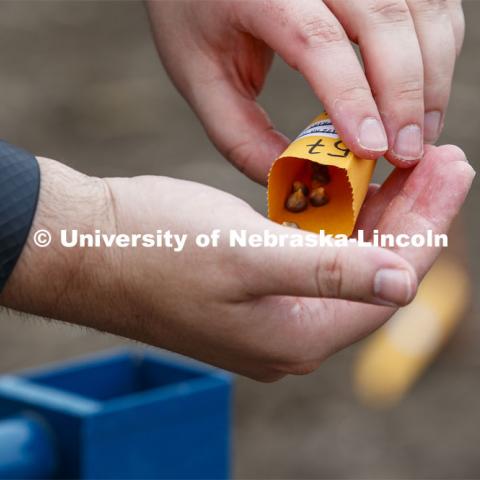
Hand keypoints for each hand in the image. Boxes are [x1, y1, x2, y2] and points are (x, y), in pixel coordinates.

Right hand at [1, 144, 472, 380]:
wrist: (90, 246)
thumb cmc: (157, 249)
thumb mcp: (246, 257)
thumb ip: (329, 274)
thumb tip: (405, 285)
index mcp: (295, 336)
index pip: (388, 284)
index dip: (429, 227)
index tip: (455, 173)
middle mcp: (290, 330)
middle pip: (374, 269)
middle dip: (413, 214)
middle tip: (446, 159)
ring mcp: (271, 306)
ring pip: (346, 256)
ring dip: (379, 210)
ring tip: (413, 163)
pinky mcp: (253, 281)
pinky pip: (313, 249)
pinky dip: (338, 215)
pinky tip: (356, 182)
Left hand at [147, 0, 464, 182]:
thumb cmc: (198, 20)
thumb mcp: (201, 79)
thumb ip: (240, 134)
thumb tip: (297, 177)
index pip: (317, 40)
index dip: (351, 97)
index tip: (371, 150)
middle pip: (381, 19)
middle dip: (404, 94)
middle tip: (406, 155)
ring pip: (420, 8)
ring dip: (430, 75)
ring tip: (418, 135)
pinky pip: (430, 2)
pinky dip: (437, 50)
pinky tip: (423, 94)